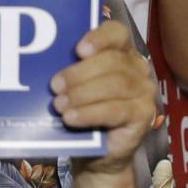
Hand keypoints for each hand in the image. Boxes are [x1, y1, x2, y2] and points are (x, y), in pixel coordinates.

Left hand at [53, 21, 157, 170]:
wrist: (97, 154)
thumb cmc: (85, 113)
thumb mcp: (76, 88)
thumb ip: (70, 74)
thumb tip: (43, 65)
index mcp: (121, 53)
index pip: (117, 33)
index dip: (99, 37)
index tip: (78, 50)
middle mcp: (137, 69)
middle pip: (113, 61)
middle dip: (80, 73)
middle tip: (54, 86)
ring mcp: (144, 92)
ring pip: (115, 84)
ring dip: (83, 94)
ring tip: (60, 105)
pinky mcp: (143, 116)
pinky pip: (117, 110)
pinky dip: (91, 113)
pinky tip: (72, 118)